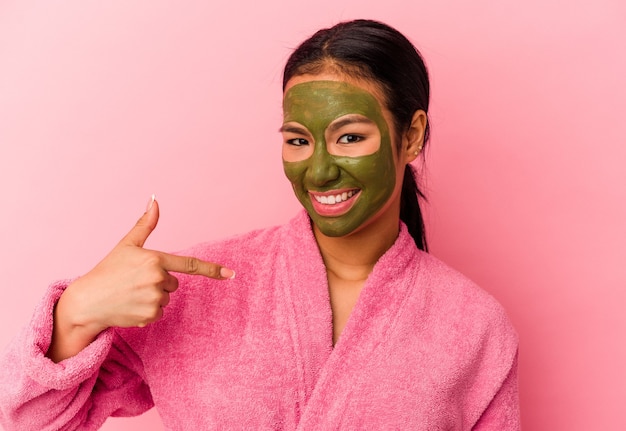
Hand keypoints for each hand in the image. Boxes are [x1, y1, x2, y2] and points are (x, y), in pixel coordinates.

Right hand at [47, 197, 233, 360]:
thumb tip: (155, 199)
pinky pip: (160, 313)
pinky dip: (148, 311)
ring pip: (167, 298)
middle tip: (135, 281)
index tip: (231, 274)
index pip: (190, 264)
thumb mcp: (127, 244)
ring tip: (130, 293)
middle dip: (159, 282)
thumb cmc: (107, 270)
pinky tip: (130, 306)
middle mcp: (157, 280)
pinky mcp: (150, 316)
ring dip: (153, 297)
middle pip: (174, 283)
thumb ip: (145, 224)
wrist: (86, 302)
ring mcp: (154, 300)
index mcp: (155, 260)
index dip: (213, 270)